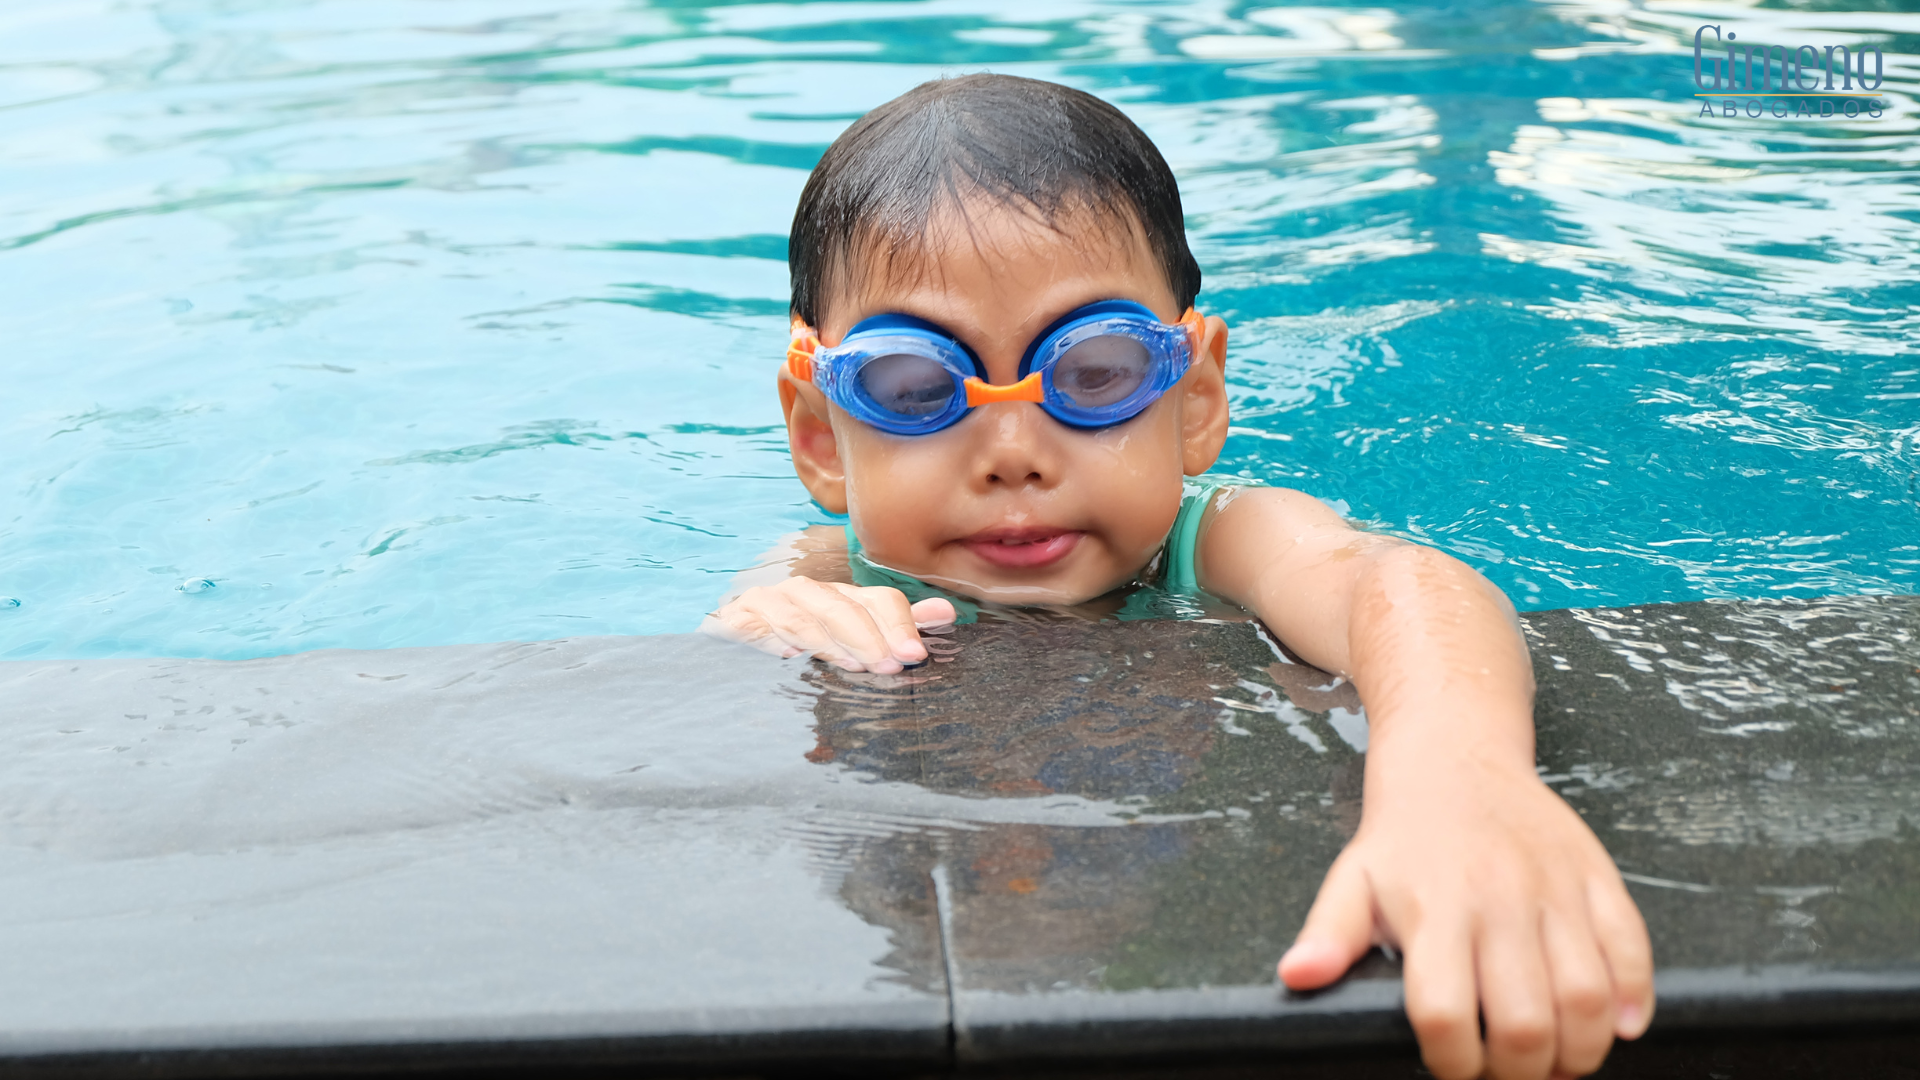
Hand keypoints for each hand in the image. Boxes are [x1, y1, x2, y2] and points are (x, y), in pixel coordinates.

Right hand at [701, 576, 955, 672]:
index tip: (914, 655)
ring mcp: (770, 604)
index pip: (877, 600)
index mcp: (841, 596)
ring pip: (804, 618)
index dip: (898, 624)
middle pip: (844, 607)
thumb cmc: (802, 645)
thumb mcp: (853, 635)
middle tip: (890, 664)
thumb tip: (946, 612)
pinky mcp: (736, 621)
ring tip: (854, 664)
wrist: (733, 644)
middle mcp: (807, 593)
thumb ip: (896, 624)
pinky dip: (775, 639)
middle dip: (869, 636)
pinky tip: (790, 655)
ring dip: (831, 641)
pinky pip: (758, 628)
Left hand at [1278, 747, 1653, 1079]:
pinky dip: (1637, 999)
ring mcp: (1555, 889)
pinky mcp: (1596, 876)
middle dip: (1519, 1071)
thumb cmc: (1404, 830)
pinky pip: (1632, 949)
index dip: (1452, 1062)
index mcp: (1434, 909)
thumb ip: (1329, 935)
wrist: (1456, 753)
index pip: (1445, 1014)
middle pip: (1525, 1023)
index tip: (1452, 1068)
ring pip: (1588, 998)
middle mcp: (1499, 901)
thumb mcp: (1352, 878)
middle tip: (1509, 1073)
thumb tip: (1297, 977)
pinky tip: (1618, 1025)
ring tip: (1558, 1060)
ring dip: (1581, 1050)